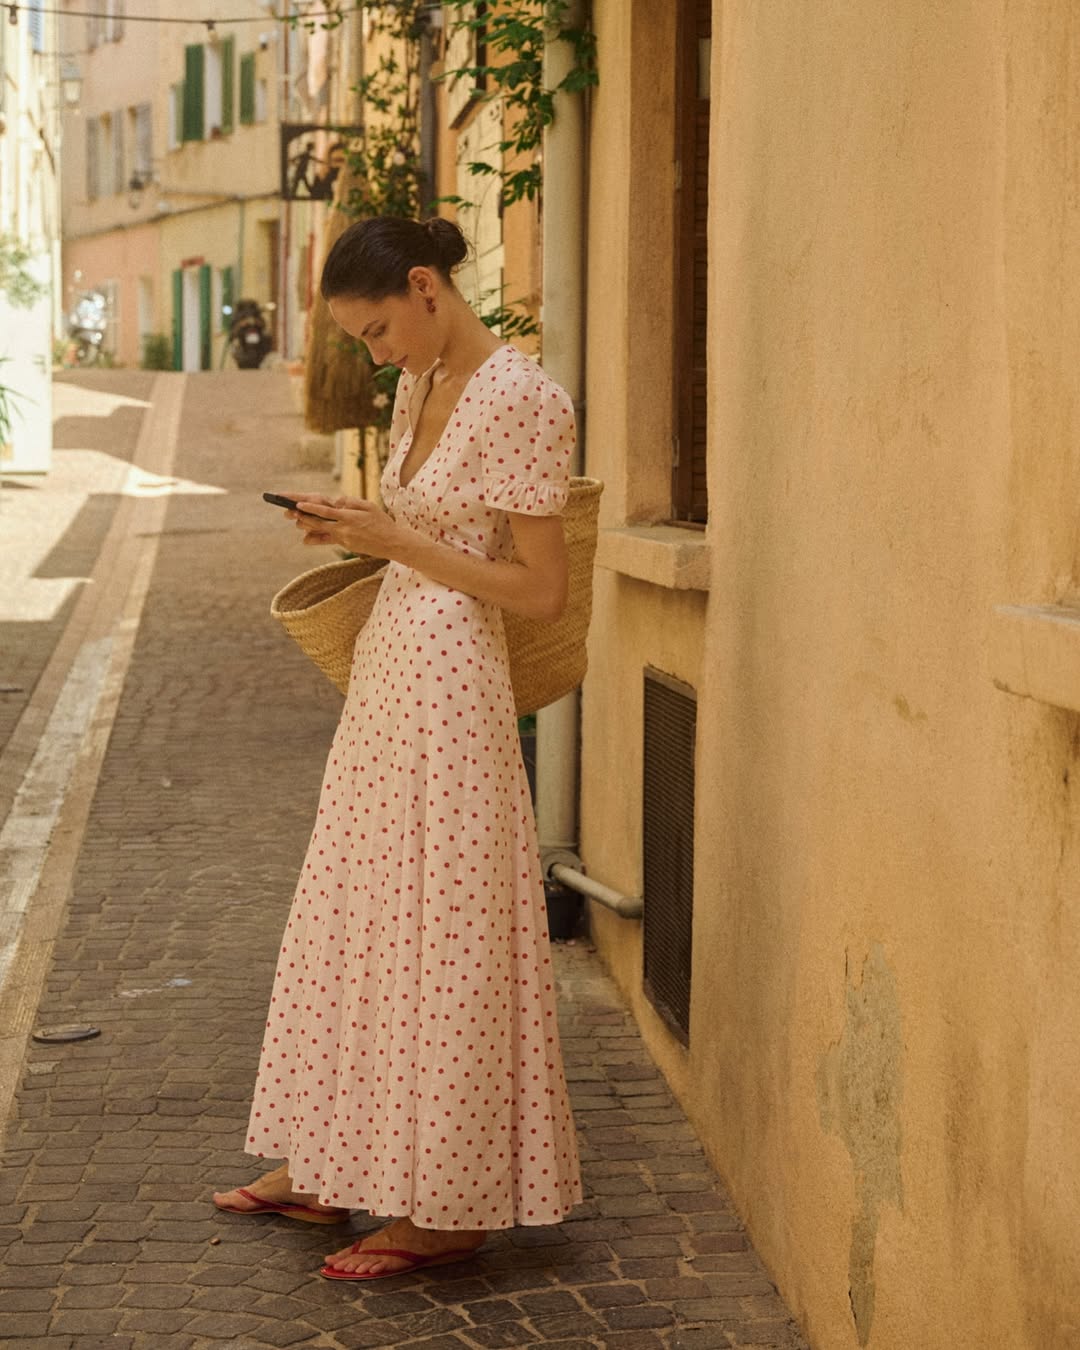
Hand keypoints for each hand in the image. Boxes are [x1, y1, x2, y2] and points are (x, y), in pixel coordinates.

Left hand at [289, 494, 404, 555]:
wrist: (392, 544)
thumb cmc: (382, 522)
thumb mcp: (369, 506)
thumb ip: (351, 502)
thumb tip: (336, 501)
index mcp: (349, 518)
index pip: (325, 512)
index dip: (310, 508)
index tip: (298, 505)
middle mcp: (344, 530)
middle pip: (319, 524)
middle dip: (304, 518)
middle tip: (290, 513)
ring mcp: (344, 539)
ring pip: (322, 533)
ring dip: (308, 528)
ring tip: (297, 522)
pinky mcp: (346, 546)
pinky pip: (329, 540)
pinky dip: (317, 538)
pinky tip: (307, 538)